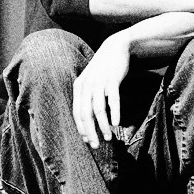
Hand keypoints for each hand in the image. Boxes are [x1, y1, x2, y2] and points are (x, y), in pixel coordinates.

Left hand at [72, 34, 129, 148]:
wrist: (115, 47)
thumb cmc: (103, 69)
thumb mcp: (91, 82)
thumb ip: (88, 99)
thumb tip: (88, 122)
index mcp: (79, 87)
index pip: (77, 113)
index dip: (82, 129)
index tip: (88, 142)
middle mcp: (86, 85)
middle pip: (86, 114)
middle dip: (90, 132)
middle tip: (97, 145)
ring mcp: (99, 82)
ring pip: (98, 109)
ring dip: (103, 126)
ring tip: (109, 137)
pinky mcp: (112, 79)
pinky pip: (112, 99)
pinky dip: (114, 112)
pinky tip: (116, 123)